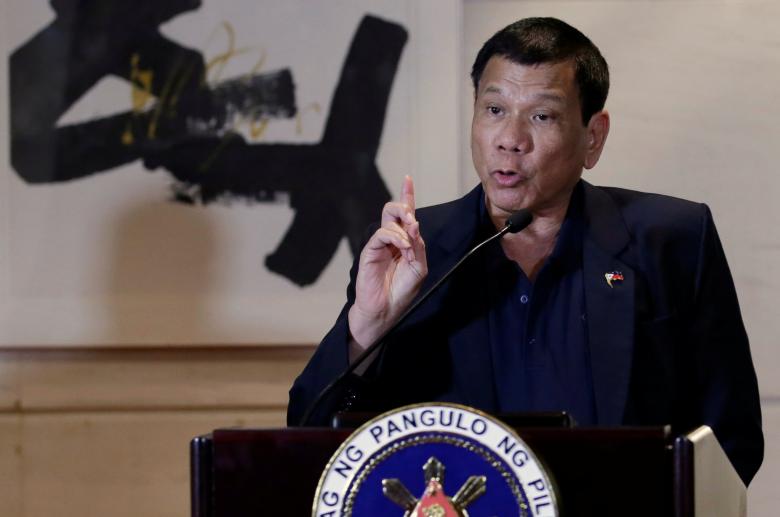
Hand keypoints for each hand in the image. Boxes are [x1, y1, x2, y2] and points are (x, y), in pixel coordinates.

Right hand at [348, 175, 427, 352]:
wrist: (386, 309)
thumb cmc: (401, 290)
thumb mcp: (418, 267)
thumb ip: (418, 245)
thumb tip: (413, 225)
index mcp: (404, 241)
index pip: (405, 214)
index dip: (407, 195)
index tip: (408, 179)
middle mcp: (391, 239)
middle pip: (394, 210)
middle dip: (405, 207)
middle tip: (413, 222)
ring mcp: (379, 244)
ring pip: (389, 219)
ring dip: (404, 230)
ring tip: (409, 247)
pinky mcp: (369, 250)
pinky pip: (382, 233)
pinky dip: (396, 238)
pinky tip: (403, 249)